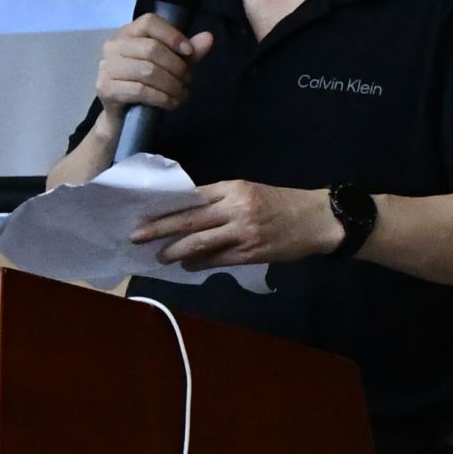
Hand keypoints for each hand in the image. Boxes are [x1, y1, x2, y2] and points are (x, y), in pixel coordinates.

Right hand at [92, 14, 214, 119]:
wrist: (122, 116)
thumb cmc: (146, 84)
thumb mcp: (170, 65)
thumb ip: (188, 52)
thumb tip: (209, 38)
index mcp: (128, 32)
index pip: (150, 22)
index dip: (173, 36)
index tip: (189, 52)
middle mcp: (113, 46)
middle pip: (151, 48)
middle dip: (176, 67)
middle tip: (187, 81)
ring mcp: (106, 67)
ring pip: (147, 71)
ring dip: (172, 85)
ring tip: (181, 94)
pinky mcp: (106, 88)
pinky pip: (140, 90)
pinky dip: (162, 98)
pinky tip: (171, 103)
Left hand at [130, 180, 342, 270]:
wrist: (315, 219)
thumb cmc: (280, 203)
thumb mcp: (249, 192)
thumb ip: (221, 201)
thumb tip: (187, 214)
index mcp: (233, 188)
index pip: (192, 197)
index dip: (167, 207)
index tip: (144, 213)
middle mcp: (236, 207)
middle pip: (190, 219)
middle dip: (160, 228)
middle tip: (137, 236)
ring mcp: (244, 231)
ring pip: (201, 242)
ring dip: (176, 250)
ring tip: (159, 256)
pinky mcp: (252, 253)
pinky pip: (219, 259)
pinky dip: (200, 263)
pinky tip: (187, 265)